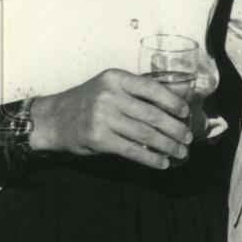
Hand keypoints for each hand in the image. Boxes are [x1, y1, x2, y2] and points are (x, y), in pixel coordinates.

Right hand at [29, 69, 192, 168]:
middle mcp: (110, 96)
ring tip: (181, 152)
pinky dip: (150, 158)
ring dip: (167, 145)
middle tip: (188, 137)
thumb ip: (137, 92)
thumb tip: (175, 100)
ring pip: (145, 134)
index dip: (173, 101)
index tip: (186, 112)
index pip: (152, 88)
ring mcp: (103, 118)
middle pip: (152, 114)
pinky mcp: (98, 139)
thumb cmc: (88, 101)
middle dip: (175, 128)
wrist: (53, 119)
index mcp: (116, 78)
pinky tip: (163, 163)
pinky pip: (131, 150)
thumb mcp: (110, 87)